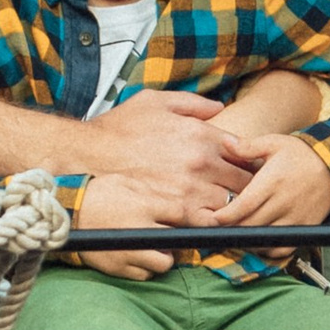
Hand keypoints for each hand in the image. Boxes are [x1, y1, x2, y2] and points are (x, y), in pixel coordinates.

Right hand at [70, 174, 173, 278]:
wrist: (66, 214)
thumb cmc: (97, 195)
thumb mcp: (124, 182)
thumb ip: (150, 192)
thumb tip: (172, 204)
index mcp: (143, 206)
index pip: (181, 214)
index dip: (186, 217)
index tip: (182, 219)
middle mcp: (139, 230)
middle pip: (176, 242)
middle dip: (176, 238)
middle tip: (168, 233)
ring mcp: (129, 252)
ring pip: (164, 264)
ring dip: (164, 256)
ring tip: (154, 248)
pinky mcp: (118, 267)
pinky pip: (144, 275)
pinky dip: (146, 268)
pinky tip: (139, 256)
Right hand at [85, 86, 249, 221]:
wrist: (84, 156)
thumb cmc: (116, 129)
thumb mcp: (153, 101)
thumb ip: (191, 103)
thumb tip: (218, 108)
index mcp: (200, 135)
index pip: (244, 155)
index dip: (245, 165)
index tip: (238, 171)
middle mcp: (200, 163)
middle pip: (242, 184)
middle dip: (240, 189)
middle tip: (232, 194)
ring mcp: (188, 191)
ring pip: (228, 207)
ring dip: (226, 210)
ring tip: (216, 210)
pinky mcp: (174, 215)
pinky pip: (206, 227)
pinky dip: (207, 226)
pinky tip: (198, 223)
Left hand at [222, 134, 329, 248]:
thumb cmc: (300, 153)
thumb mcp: (274, 143)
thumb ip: (248, 146)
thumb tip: (226, 143)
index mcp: (272, 182)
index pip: (244, 206)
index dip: (226, 216)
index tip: (214, 218)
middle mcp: (283, 202)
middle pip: (250, 225)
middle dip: (231, 229)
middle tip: (220, 228)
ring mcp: (295, 218)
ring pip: (264, 240)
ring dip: (248, 240)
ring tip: (237, 234)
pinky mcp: (304, 228)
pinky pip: (282, 249)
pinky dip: (267, 250)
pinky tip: (258, 241)